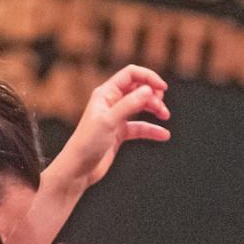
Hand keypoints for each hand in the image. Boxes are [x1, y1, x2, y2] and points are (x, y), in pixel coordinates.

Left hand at [49, 65, 170, 190]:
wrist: (78, 168)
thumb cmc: (87, 143)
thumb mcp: (109, 121)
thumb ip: (129, 104)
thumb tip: (148, 90)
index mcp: (106, 93)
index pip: (131, 75)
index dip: (148, 77)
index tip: (163, 88)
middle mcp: (111, 102)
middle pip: (138, 89)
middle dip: (153, 95)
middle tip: (162, 108)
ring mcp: (116, 117)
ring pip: (140, 107)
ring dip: (154, 109)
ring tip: (165, 117)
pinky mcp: (119, 133)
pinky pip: (139, 127)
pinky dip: (151, 130)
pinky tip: (163, 135)